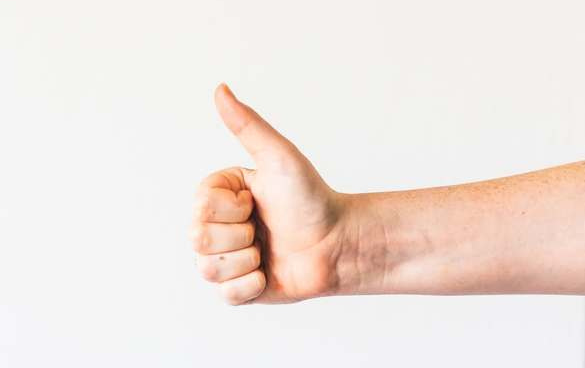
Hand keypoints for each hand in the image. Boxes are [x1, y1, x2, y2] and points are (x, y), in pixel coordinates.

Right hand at [192, 84, 347, 304]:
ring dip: (247, 261)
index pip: (199, 209)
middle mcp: (218, 226)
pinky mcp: (239, 288)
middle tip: (265, 229)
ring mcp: (227, 258)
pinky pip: (225, 296)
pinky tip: (269, 273)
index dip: (233, 209)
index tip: (258, 203)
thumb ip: (247, 125)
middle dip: (241, 236)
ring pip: (208, 269)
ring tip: (268, 251)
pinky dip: (251, 286)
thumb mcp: (279, 158)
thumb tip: (220, 88)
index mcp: (219, 196)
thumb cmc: (311, 198)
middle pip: (199, 241)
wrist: (339, 243)